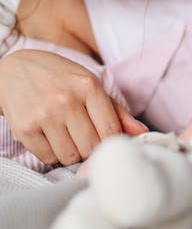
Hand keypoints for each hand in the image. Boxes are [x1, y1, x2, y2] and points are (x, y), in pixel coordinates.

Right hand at [0, 49, 145, 165]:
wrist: (12, 70)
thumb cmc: (58, 77)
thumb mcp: (88, 82)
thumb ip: (116, 109)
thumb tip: (142, 131)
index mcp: (88, 86)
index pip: (111, 130)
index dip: (110, 141)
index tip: (105, 140)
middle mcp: (66, 99)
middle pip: (91, 147)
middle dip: (90, 148)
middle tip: (83, 137)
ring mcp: (44, 115)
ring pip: (70, 156)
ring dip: (71, 152)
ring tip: (66, 136)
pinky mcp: (25, 129)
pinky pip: (48, 157)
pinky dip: (52, 154)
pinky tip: (50, 137)